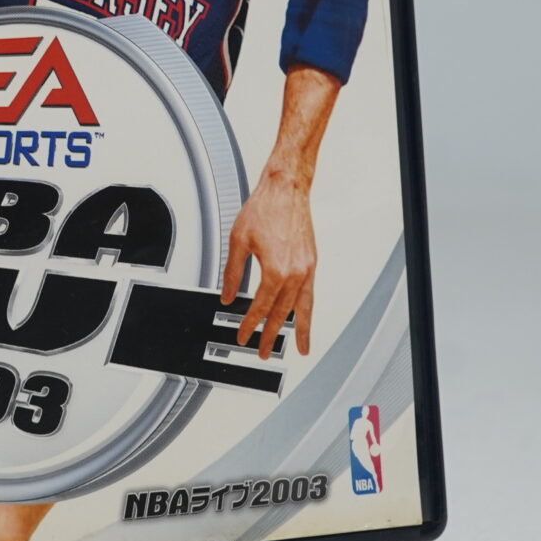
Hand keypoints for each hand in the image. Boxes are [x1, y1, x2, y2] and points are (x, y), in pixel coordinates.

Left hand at [221, 168, 315, 358]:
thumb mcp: (238, 241)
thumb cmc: (265, 208)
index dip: (249, 325)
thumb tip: (228, 295)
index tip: (243, 336)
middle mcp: (295, 272)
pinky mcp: (312, 262)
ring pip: (304, 307)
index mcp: (275, 270)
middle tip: (265, 351)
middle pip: (282, 313)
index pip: (260, 307)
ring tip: (302, 347)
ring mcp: (307, 268)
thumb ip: (233, 273)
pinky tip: (304, 316)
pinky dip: (308, 308)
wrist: (286, 189)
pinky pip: (311, 292)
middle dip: (272, 335)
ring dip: (302, 329)